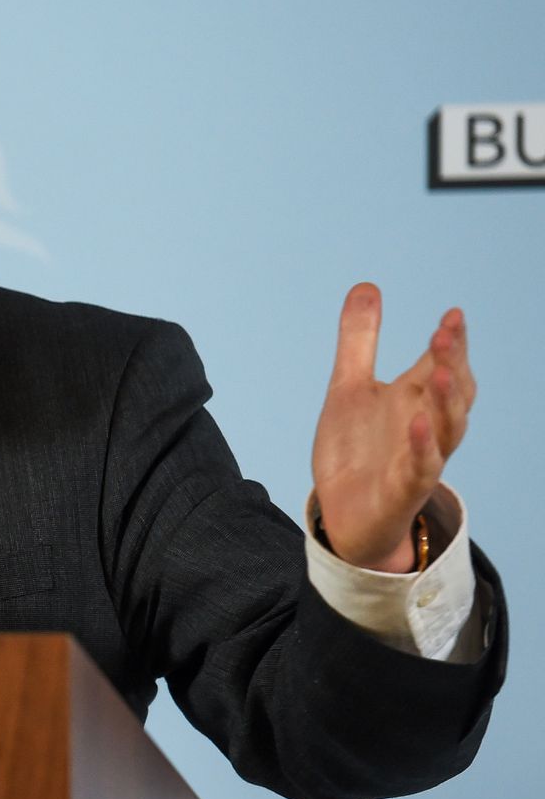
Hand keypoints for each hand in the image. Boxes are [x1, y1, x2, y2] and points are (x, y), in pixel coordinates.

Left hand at [311, 283, 474, 571]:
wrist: (344, 513)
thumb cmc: (356, 449)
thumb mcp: (348, 387)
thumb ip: (359, 340)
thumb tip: (367, 285)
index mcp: (415, 400)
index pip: (442, 365)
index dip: (451, 342)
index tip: (453, 314)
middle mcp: (425, 426)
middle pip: (451, 392)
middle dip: (452, 363)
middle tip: (446, 331)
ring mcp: (418, 459)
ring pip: (446, 429)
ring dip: (445, 401)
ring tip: (439, 371)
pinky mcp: (403, 490)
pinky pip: (420, 468)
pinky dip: (421, 447)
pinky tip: (417, 425)